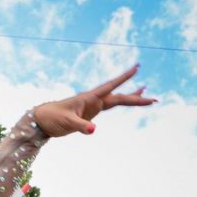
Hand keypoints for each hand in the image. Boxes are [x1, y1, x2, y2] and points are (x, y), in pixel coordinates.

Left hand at [33, 66, 155, 137]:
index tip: (137, 66)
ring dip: (132, 98)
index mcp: (89, 98)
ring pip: (117, 100)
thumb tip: (94, 130)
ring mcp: (94, 105)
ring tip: (147, 92)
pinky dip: (121, 102)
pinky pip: (110, 106)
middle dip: (136, 98)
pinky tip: (129, 99)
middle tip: (154, 99)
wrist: (42, 119)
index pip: (111, 86)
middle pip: (119, 97)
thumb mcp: (66, 123)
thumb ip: (81, 126)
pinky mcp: (91, 112)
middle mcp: (94, 99)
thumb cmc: (52, 118)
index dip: (124, 77)